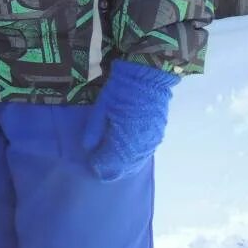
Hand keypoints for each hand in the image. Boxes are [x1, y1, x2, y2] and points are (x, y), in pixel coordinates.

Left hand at [81, 60, 178, 181]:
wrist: (148, 78)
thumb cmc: (120, 92)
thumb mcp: (100, 110)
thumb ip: (94, 132)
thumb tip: (89, 149)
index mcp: (124, 142)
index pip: (109, 165)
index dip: (98, 166)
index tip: (90, 162)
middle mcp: (140, 148)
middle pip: (124, 169)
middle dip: (110, 169)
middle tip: (98, 164)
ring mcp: (151, 143)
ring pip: (135, 164)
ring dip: (122, 165)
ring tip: (110, 160)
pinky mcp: (158, 137)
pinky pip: (144, 155)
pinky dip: (132, 158)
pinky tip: (125, 154)